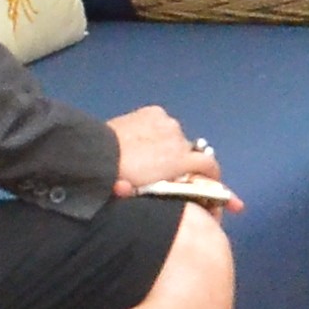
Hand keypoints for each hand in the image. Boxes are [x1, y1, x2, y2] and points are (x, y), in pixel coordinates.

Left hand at [109, 107, 225, 199]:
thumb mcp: (151, 192)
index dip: (212, 175)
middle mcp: (180, 139)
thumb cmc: (121, 180)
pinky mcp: (154, 112)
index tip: (210, 181)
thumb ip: (174, 191)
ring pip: (175, 137)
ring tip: (149, 154)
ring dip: (168, 145)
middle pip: (191, 151)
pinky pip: (162, 123)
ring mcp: (168, 123)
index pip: (210, 165)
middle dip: (183, 161)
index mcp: (182, 160)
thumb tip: (188, 196)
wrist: (96, 154)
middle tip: (165, 171)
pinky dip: (157, 130)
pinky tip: (143, 137)